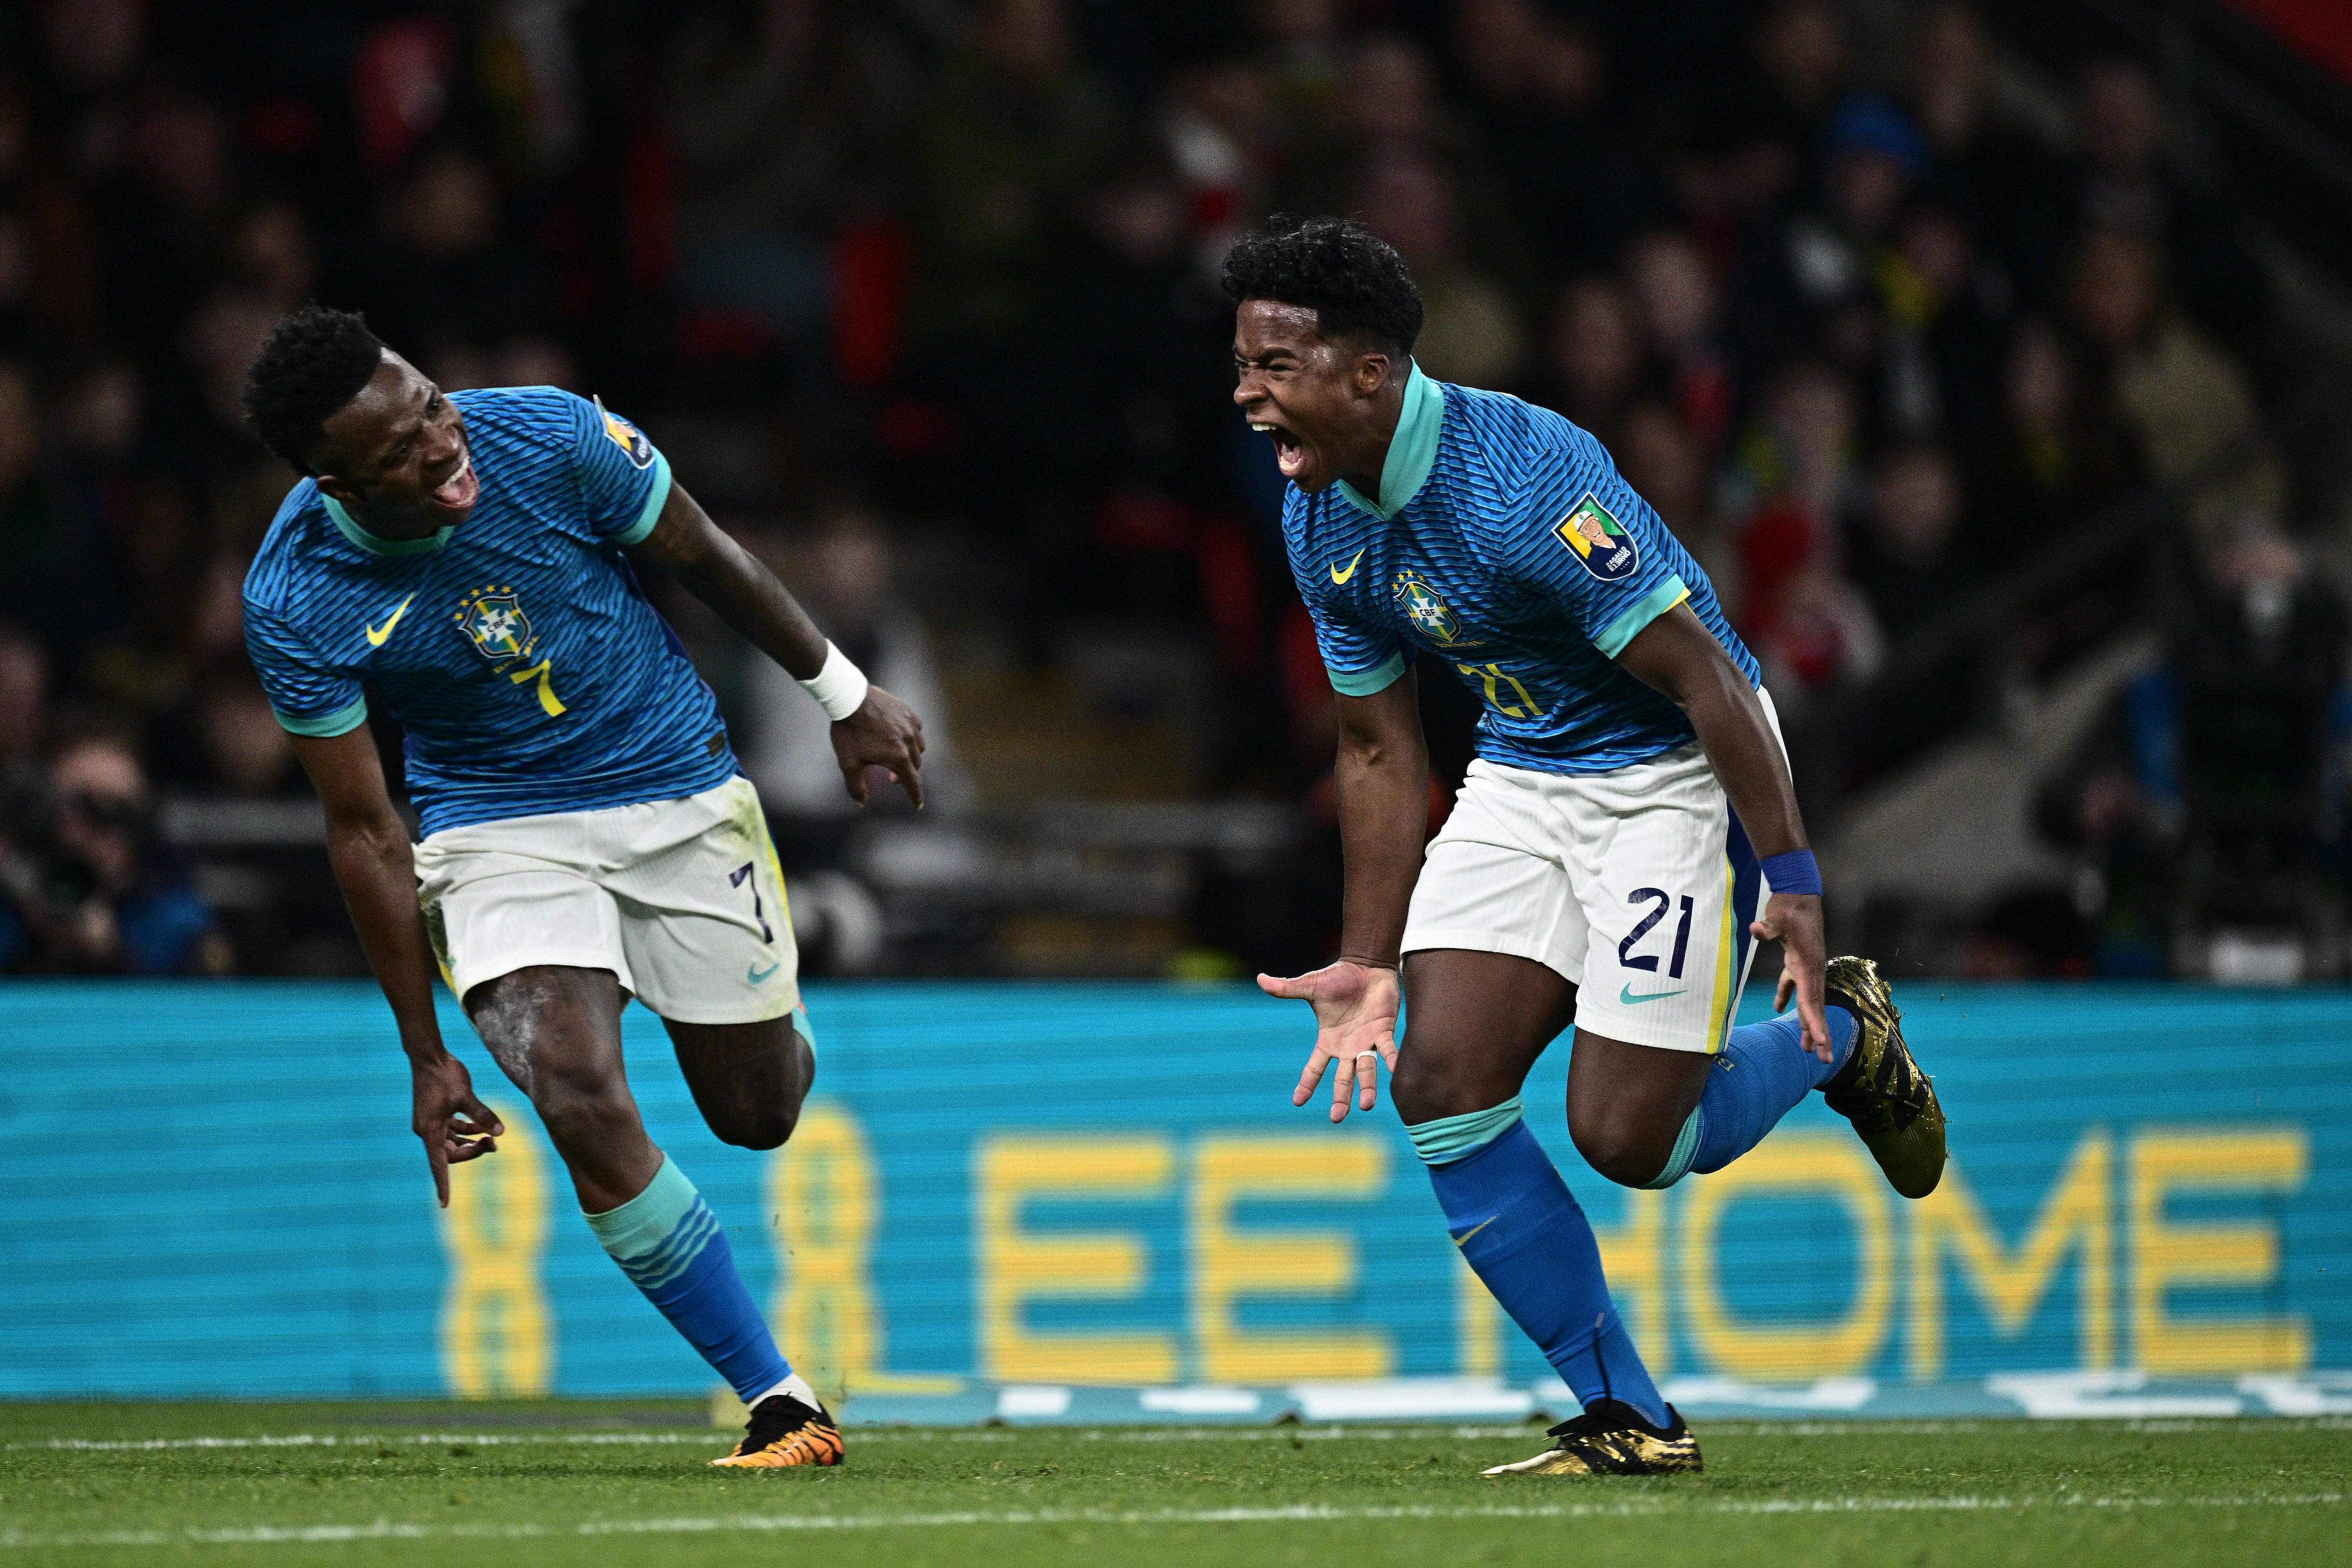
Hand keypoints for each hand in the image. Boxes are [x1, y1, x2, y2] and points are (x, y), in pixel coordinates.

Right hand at [412, 1053, 503, 1206]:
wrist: (429, 1056)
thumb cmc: (445, 1075)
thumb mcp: (466, 1096)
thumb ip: (482, 1115)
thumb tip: (500, 1133)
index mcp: (429, 1131)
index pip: (438, 1165)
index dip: (443, 1185)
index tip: (445, 1204)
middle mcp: (427, 1130)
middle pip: (450, 1154)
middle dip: (471, 1152)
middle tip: (492, 1146)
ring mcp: (431, 1122)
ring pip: (453, 1143)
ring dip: (471, 1142)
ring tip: (491, 1138)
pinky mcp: (437, 1114)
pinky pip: (453, 1130)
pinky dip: (467, 1130)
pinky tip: (482, 1126)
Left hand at [832, 686, 925, 808]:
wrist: (849, 698)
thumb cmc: (848, 731)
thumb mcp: (848, 763)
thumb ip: (855, 786)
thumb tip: (861, 804)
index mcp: (898, 757)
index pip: (912, 783)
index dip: (915, 797)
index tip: (918, 806)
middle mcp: (909, 742)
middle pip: (916, 765)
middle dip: (906, 775)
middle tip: (891, 778)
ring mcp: (910, 725)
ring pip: (919, 747)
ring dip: (911, 756)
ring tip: (897, 757)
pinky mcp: (907, 711)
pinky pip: (917, 728)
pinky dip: (912, 737)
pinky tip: (900, 736)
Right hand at [1257, 959, 1401, 1121]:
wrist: (1365, 967)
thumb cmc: (1338, 977)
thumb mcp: (1310, 986)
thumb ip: (1287, 988)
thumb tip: (1260, 978)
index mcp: (1328, 1041)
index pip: (1315, 1068)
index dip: (1306, 1084)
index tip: (1298, 1101)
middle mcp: (1348, 1047)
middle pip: (1343, 1078)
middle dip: (1340, 1098)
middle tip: (1337, 1117)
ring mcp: (1367, 1041)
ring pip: (1366, 1070)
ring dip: (1367, 1087)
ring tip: (1366, 1106)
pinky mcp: (1384, 1030)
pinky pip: (1388, 1048)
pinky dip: (1392, 1059)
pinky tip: (1395, 1070)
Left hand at [1752, 891, 1830, 1061]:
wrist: (1798, 892)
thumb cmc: (1789, 907)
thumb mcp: (1777, 917)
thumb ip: (1766, 927)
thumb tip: (1753, 928)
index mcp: (1808, 966)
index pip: (1812, 1001)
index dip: (1815, 1023)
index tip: (1819, 1044)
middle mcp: (1811, 971)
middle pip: (1816, 1008)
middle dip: (1820, 1034)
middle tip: (1825, 1060)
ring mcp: (1805, 967)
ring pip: (1808, 1001)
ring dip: (1807, 1023)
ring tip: (1807, 1049)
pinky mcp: (1796, 960)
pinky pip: (1793, 984)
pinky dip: (1786, 996)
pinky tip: (1778, 1008)